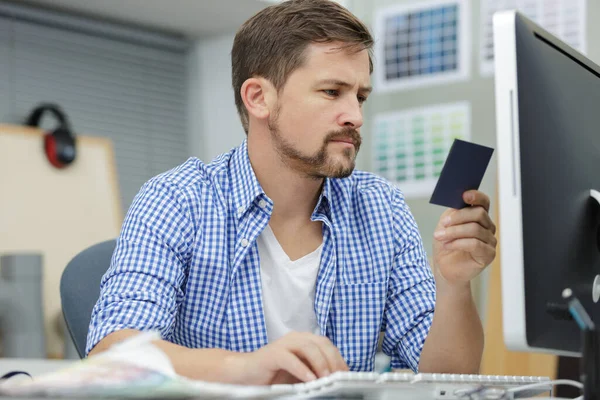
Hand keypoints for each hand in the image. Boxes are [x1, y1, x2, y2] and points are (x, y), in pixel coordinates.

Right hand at [229, 332, 348, 384]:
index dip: (339, 358)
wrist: (247, 373)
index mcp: (305, 341)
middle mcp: (296, 338)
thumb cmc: (274, 374)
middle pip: (321, 343)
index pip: (328, 345)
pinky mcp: (272, 354)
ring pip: (308, 347)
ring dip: (320, 363)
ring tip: (326, 378)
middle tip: (339, 377)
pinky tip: (309, 379)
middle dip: (333, 360)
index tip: (346, 374)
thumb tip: (335, 380)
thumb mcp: (301, 373)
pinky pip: (290, 359)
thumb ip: (316, 372)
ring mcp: (284, 344)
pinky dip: (302, 369)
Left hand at [432, 190, 496, 286]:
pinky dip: (457, 243)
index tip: (464, 195)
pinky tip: (447, 245)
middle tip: (443, 223)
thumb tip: (457, 205)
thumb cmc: (446, 244)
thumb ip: (453, 213)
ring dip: (453, 232)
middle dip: (458, 217)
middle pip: (479, 214)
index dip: (476, 196)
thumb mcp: (445, 225)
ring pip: (474, 229)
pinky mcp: (488, 255)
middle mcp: (488, 227)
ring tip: (439, 237)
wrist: (445, 267)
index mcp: (478, 216)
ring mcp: (490, 241)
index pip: (484, 202)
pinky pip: (474, 244)